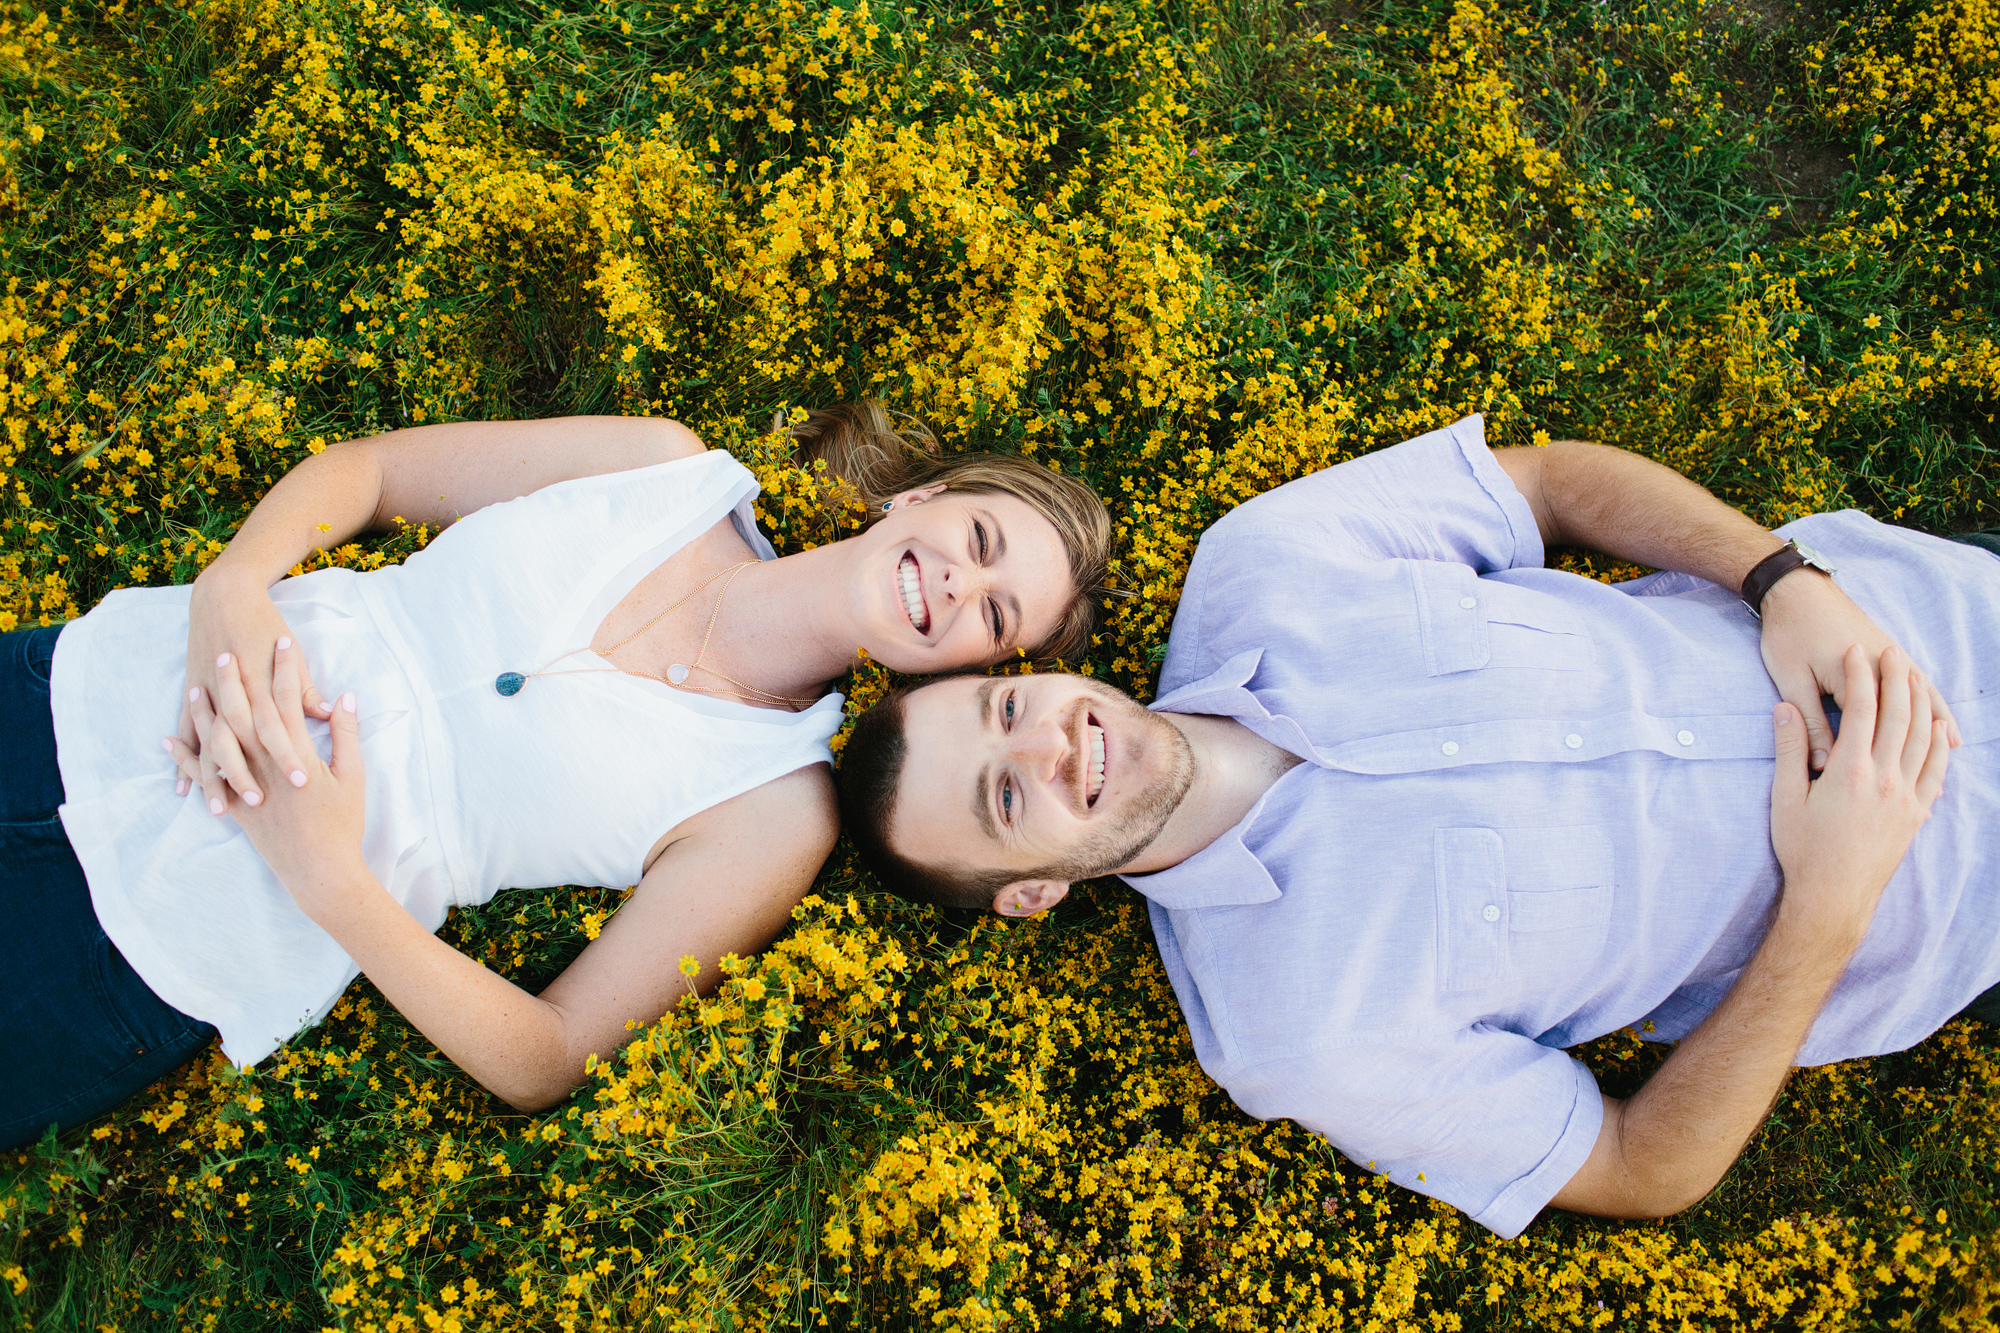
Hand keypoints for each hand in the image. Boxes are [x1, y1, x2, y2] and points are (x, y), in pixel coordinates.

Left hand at [169, 640, 367, 914]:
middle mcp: (266, 765)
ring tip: (197, 685)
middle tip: (229, 650)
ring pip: (219, 741)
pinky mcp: (235, 806)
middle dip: (237, 680)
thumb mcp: (353, 777)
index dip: (287, 668)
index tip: (283, 641)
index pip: (290, 700)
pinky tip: (169, 741)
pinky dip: (185, 759)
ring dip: (206, 712)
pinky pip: (204, 778)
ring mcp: (247, 785)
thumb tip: (343, 698)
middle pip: (246, 712)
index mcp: (297, 754)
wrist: (321, 871)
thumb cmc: (343, 824)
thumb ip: (345, 735)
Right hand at [175, 565, 333, 799]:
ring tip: (219, 810)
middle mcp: (232, 694)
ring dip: (213, 777)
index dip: (289, 754)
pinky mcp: (193, 697)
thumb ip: (307, 687)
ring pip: (209, 746)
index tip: (301, 782)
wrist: (223, 595)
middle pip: (238, 742)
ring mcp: (209, 697)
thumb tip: (332, 711)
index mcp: (261, 684)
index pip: (277, 727)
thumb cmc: (266, 625)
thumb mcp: (293, 653)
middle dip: (246, 774)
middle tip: (259, 804)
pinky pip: (187, 735)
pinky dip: (184, 761)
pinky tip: (182, 788)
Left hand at [1758, 570, 1960, 770]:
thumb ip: (1809, 722)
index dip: (1882, 762)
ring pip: (1923, 696)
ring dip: (1937, 723)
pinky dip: (1931, 700)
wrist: (1795, 588)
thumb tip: (1821, 763)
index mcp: (1859, 678)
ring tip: (1951, 751)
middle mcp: (1885, 666)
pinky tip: (1937, 714)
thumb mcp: (1791, 680)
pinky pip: (1920, 679)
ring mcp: (1892, 654)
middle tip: (1934, 789)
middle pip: (1910, 715)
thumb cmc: (1788, 634)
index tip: (1888, 795)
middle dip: (1922, 749)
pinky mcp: (1889, 647)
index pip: (1875, 729)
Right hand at [1769, 645, 1948, 946]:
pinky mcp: (1917, 813)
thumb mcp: (1784, 798)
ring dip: (1922, 704)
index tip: (1857, 651)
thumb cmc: (1802, 849)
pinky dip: (1939, 743)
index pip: (1862, 710)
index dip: (1861, 676)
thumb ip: (1789, 750)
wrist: (1833, 897)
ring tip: (1916, 678)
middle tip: (1893, 651)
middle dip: (1897, 679)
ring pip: (1923, 738)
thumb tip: (1785, 709)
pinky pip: (1935, 770)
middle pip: (1900, 716)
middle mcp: (1885, 779)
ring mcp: (1906, 796)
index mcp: (1850, 772)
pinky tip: (1937, 727)